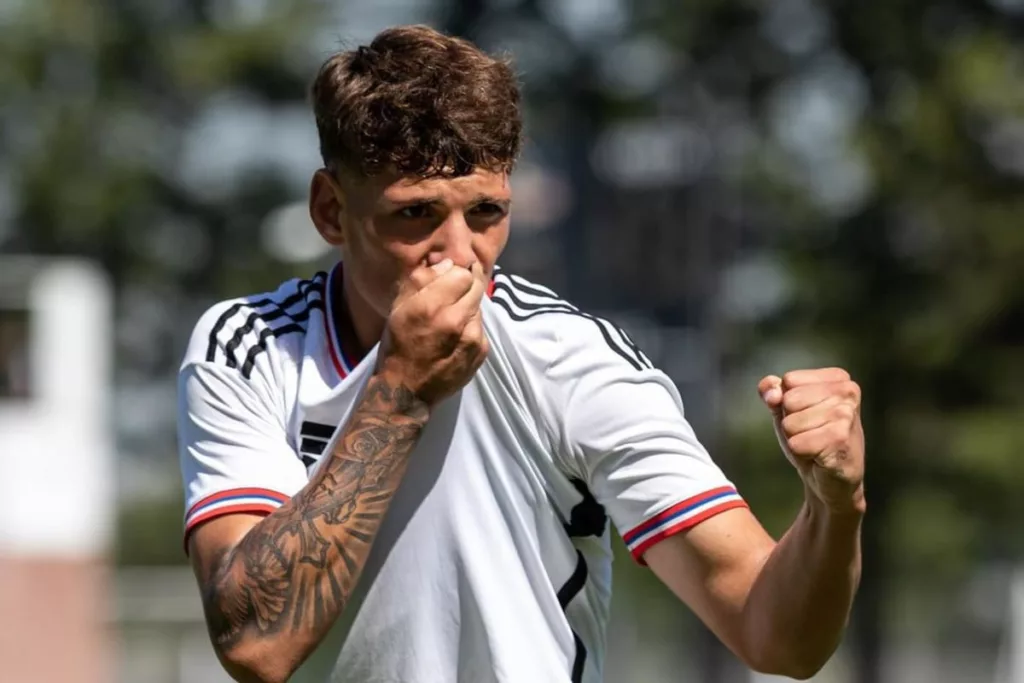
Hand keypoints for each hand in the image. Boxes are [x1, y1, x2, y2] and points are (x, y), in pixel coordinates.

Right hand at [377, 259, 488, 405]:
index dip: (456, 273)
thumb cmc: (397, 346)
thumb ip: (422, 280)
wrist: (407, 391)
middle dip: (467, 286)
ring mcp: (473, 338)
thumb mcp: (398, 309)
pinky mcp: (481, 352)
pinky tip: (455, 338)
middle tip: (454, 293)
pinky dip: (471, 327)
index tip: (450, 278)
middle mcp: (456, 320)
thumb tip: (448, 264)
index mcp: (431, 306)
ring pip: (479, 307)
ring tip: (451, 320)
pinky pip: (480, 328)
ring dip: (468, 308)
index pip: (463, 273)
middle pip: (477, 286)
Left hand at [759, 368, 865, 515]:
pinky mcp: (840, 438)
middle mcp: (847, 391)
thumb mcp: (786, 409)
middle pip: (789, 400)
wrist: (832, 479)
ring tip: (816, 444)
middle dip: (791, 421)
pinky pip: (796, 442)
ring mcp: (846, 414)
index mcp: (838, 378)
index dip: (787, 402)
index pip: (789, 380)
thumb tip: (772, 392)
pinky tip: (820, 456)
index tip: (808, 415)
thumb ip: (772, 391)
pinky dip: (801, 452)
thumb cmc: (810, 437)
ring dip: (797, 438)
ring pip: (791, 422)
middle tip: (812, 433)